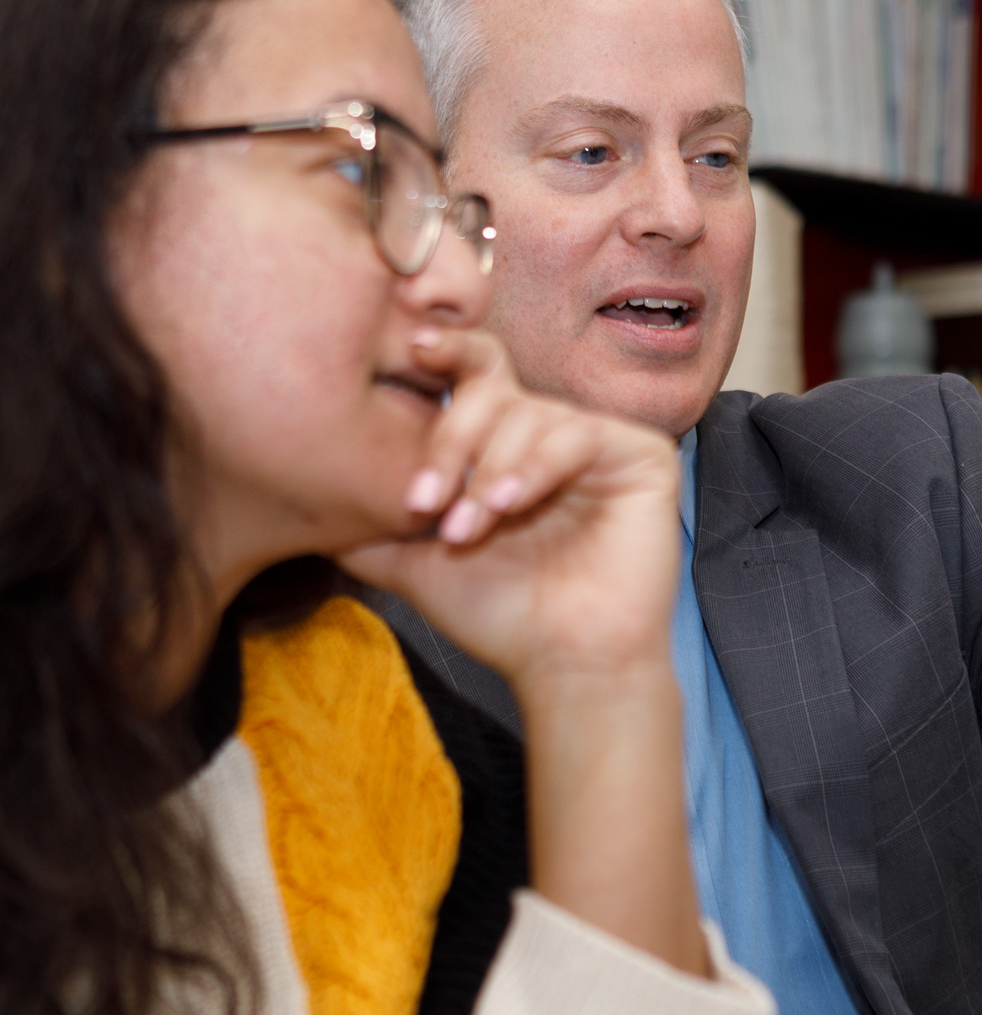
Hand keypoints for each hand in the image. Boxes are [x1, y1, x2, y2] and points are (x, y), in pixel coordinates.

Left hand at [342, 326, 703, 973]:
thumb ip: (371, 527)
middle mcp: (552, 434)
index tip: (412, 348)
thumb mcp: (416, 564)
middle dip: (451, 438)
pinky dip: (535, 466)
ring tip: (468, 530)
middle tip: (423, 499)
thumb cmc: (501, 617)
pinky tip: (510, 506)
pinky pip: (579, 433)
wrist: (565, 666)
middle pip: (495, 389)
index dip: (448, 354)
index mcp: (505, 446)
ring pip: (531, 415)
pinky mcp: (641, 458)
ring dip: (487, 472)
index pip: (474, 380)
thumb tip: (308, 501)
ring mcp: (598, 443)